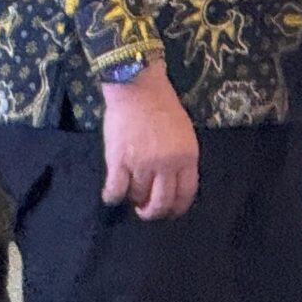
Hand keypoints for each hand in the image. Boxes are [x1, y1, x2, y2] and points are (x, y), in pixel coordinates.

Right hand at [101, 66, 199, 219]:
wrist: (138, 88)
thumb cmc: (163, 106)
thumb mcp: (183, 132)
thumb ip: (180, 157)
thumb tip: (171, 181)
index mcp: (187, 155)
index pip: (187, 193)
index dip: (177, 208)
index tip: (170, 212)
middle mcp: (167, 164)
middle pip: (162, 202)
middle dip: (153, 212)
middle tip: (145, 210)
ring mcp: (142, 165)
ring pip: (137, 197)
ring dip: (133, 199)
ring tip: (131, 192)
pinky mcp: (119, 162)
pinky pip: (115, 192)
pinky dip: (113, 196)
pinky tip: (113, 192)